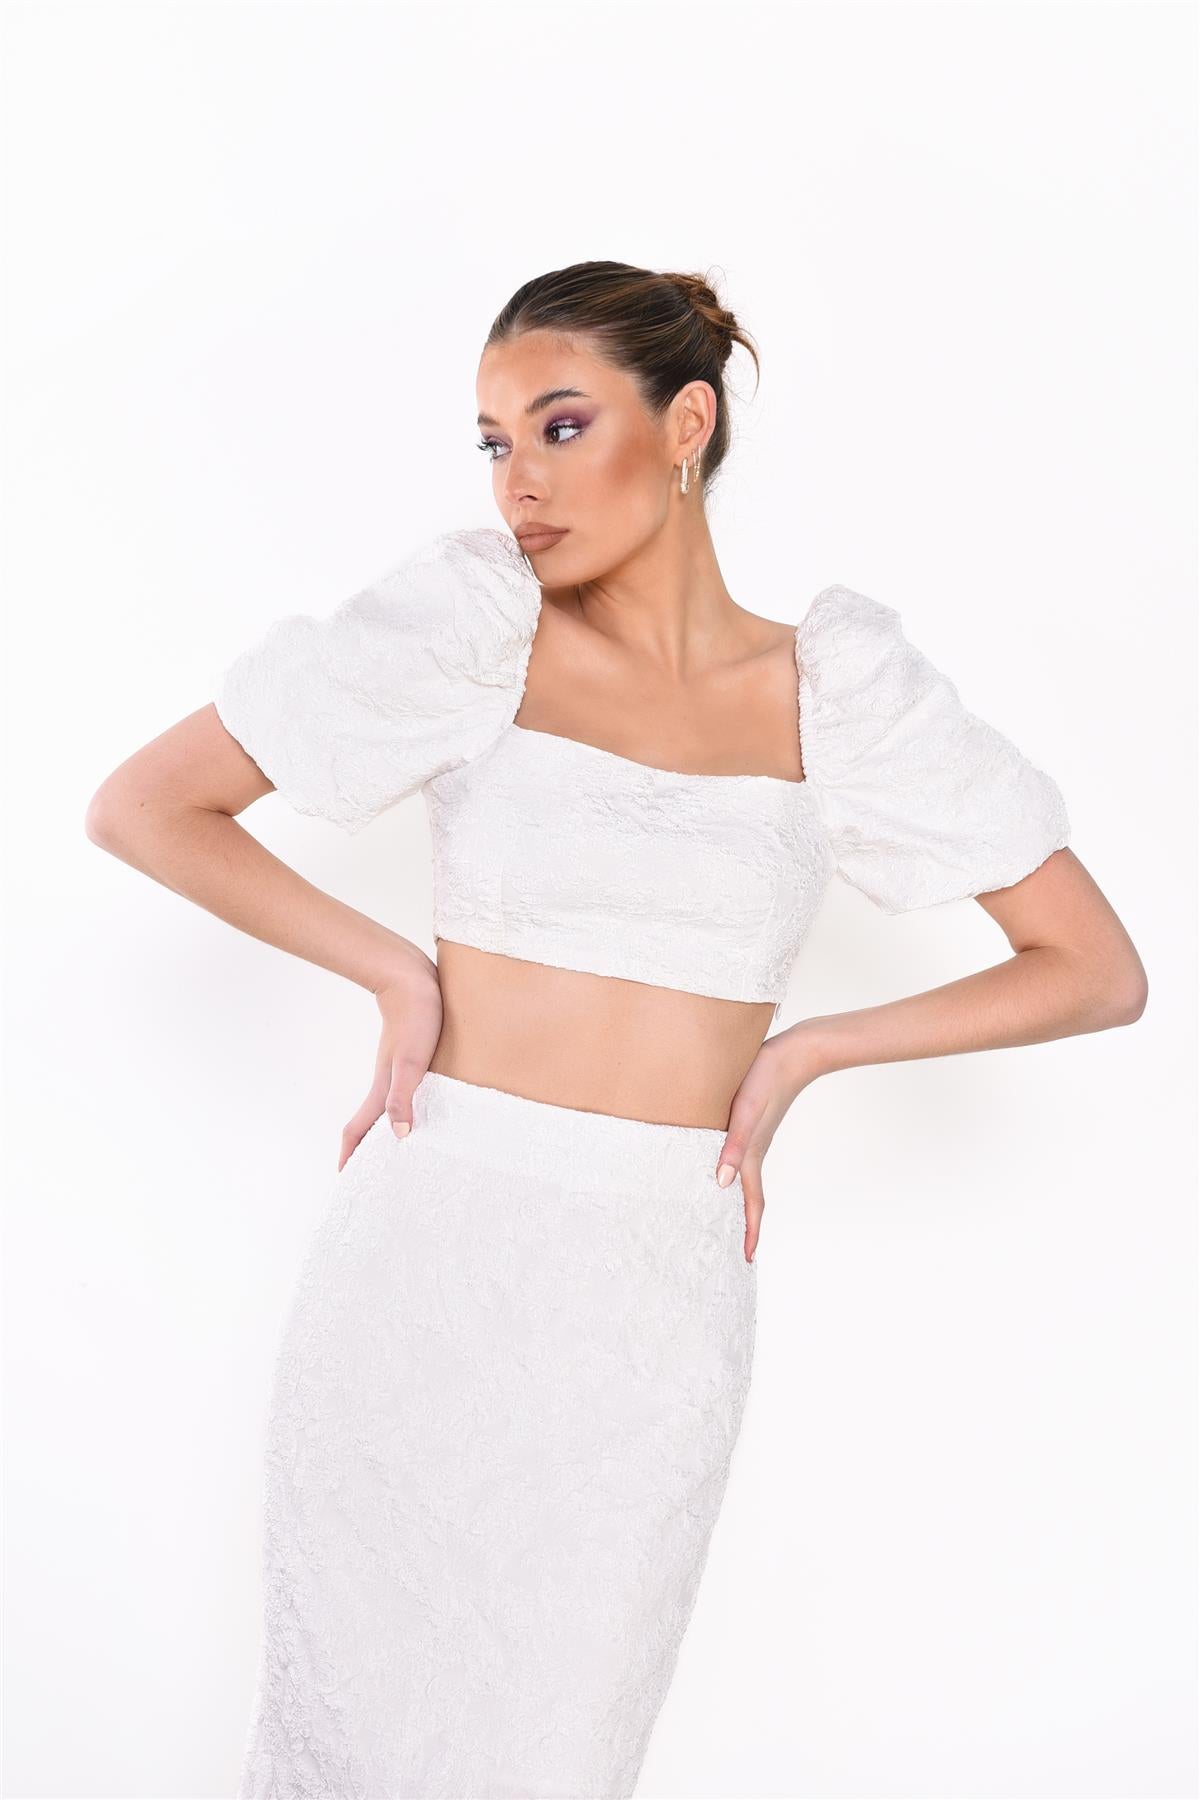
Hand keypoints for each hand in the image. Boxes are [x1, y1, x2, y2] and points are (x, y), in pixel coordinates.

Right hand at [337, 955, 443, 1171]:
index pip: (358, 1130)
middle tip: (371, 1176)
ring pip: (384, 1109)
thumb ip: (403, 1096)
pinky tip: (420, 1111)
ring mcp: (395, 1070)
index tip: (345, 1179)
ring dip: (382, 1132)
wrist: (410, 978)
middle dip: (365, 1151)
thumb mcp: (412, 1061)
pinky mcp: (408, 1058)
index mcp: (382, 1089)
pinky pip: (401, 1093)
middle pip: (368, 1124)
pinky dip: (403, 1110)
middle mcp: (385, 1083)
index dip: (350, 1156)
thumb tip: (399, 1135)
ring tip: (394, 1151)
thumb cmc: (416, 1018)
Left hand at [715, 1021, 827, 1262]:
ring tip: (722, 1209)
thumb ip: (734, 1145)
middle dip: (742, 1222)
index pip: (752, 1202)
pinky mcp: (755, 1119)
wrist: (797, 1050)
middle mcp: (755, 1149)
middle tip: (731, 1243)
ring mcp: (757, 1135)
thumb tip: (721, 1183)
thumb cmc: (768, 1077)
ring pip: (745, 1175)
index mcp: (753, 1154)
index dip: (749, 1231)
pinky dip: (734, 1167)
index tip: (747, 1258)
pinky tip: (721, 1158)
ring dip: (738, 1197)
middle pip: (749, 1195)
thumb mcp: (746, 1112)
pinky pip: (743, 1153)